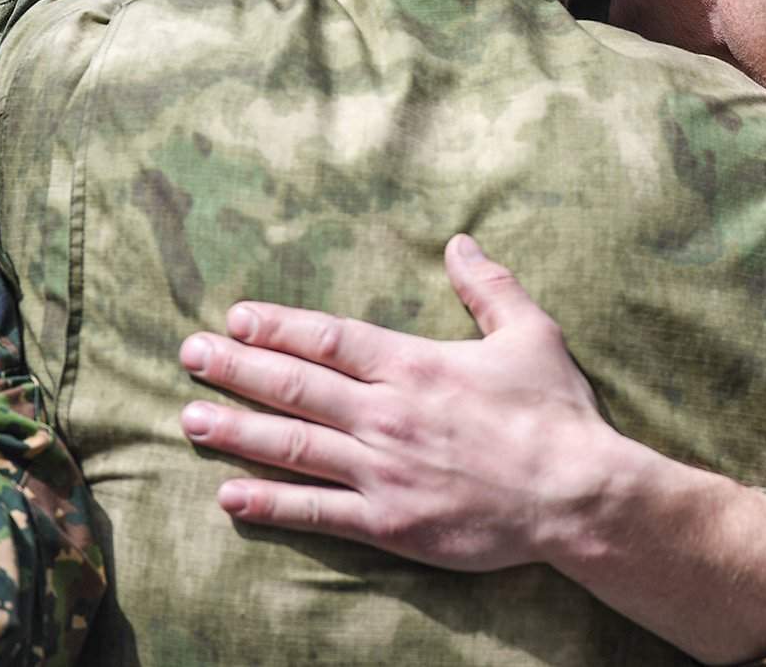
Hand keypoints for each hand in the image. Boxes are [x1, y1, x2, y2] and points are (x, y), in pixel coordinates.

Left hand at [178, 234, 625, 571]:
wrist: (577, 493)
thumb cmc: (556, 412)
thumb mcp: (531, 334)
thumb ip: (489, 287)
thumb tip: (460, 242)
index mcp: (417, 366)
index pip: (329, 339)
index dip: (278, 326)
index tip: (236, 317)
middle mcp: (388, 415)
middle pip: (295, 386)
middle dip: (236, 368)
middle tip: (188, 355)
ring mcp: (383, 471)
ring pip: (292, 446)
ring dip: (236, 430)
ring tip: (190, 417)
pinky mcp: (389, 522)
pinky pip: (316, 512)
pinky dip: (269, 503)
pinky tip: (229, 494)